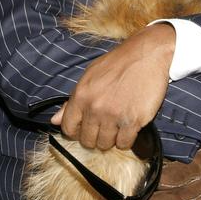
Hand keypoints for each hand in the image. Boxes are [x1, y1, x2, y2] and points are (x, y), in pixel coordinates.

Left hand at [51, 23, 174, 149]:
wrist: (146, 55)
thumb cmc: (117, 63)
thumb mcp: (89, 76)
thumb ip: (72, 101)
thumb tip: (55, 120)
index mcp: (81, 95)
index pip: (68, 128)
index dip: (75, 132)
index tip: (83, 129)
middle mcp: (95, 107)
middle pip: (87, 140)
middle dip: (94, 137)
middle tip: (103, 127)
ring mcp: (114, 116)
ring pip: (105, 144)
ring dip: (110, 139)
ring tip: (116, 125)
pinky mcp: (133, 121)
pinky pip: (124, 144)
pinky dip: (126, 140)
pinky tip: (128, 127)